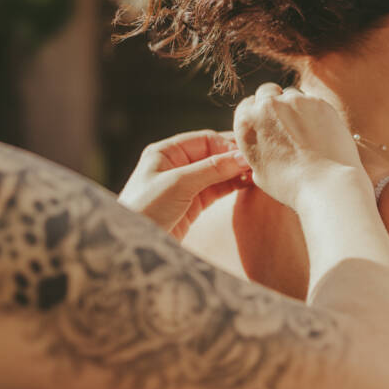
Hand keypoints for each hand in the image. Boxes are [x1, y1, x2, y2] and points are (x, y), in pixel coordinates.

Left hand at [119, 130, 250, 239]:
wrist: (130, 249)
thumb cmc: (144, 210)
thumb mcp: (178, 184)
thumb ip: (212, 168)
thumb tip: (243, 157)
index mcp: (166, 153)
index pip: (205, 140)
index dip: (227, 145)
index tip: (248, 155)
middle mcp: (175, 166)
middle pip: (213, 155)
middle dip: (235, 158)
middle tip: (259, 164)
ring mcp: (184, 186)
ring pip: (218, 173)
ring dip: (237, 173)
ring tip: (258, 175)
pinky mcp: (191, 206)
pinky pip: (217, 190)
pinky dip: (233, 187)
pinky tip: (248, 185)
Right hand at [233, 83, 365, 211]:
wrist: (324, 183)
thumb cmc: (291, 186)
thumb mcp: (260, 172)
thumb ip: (257, 151)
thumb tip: (263, 148)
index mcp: (246, 123)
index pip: (248, 105)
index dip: (258, 113)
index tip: (268, 122)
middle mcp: (267, 106)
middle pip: (268, 91)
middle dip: (275, 103)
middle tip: (287, 123)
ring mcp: (293, 101)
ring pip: (292, 94)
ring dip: (296, 107)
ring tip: (306, 130)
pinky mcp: (318, 101)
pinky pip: (313, 100)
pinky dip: (316, 112)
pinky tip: (321, 131)